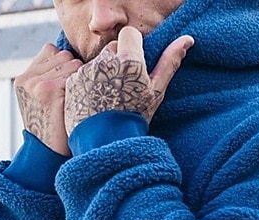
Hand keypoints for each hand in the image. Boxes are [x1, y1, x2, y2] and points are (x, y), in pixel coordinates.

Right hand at [14, 44, 82, 155]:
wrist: (48, 156)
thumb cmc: (53, 129)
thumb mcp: (41, 102)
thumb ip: (47, 77)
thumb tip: (68, 57)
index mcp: (23, 79)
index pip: (51, 50)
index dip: (64, 65)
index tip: (67, 86)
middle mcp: (27, 79)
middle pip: (64, 55)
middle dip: (74, 71)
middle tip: (74, 96)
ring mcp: (36, 84)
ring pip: (72, 64)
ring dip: (80, 80)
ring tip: (75, 102)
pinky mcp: (48, 91)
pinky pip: (75, 77)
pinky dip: (81, 90)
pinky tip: (77, 106)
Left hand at [64, 27, 193, 136]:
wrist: (105, 144)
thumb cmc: (134, 118)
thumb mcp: (156, 92)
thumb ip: (169, 62)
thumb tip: (187, 40)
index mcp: (128, 60)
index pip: (129, 35)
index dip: (132, 49)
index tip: (133, 68)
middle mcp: (105, 61)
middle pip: (112, 48)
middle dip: (117, 62)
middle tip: (122, 89)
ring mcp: (86, 71)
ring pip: (96, 62)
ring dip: (102, 74)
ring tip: (107, 99)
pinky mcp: (72, 82)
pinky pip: (81, 75)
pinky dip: (87, 85)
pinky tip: (94, 102)